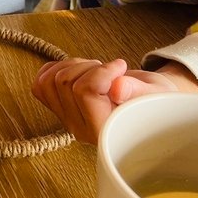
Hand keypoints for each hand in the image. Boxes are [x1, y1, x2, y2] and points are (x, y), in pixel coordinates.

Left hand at [31, 58, 197, 144]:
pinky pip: (41, 83)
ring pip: (49, 80)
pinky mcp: (60, 108)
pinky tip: (79, 69)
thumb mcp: (155, 94)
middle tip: (112, 70)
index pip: (84, 91)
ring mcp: (67, 119)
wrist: (149, 104)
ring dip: (72, 65)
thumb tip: (115, 88)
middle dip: (88, 66)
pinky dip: (56, 68)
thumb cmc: (156, 100)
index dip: (101, 72)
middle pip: (64, 82)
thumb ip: (136, 91)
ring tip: (98, 70)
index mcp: (106, 131)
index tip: (121, 68)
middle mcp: (81, 129)